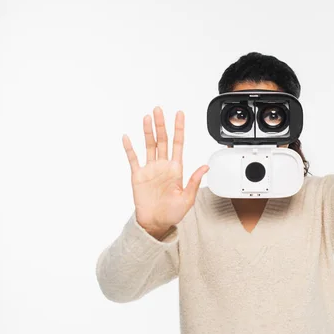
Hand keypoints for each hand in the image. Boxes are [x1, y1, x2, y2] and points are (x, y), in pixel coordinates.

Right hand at [122, 107, 208, 236]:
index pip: (178, 144)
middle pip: (162, 140)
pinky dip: (130, 148)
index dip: (179, 129)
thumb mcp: (187, 199)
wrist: (155, 223)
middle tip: (159, 110)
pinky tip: (127, 137)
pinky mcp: (138, 175)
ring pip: (149, 145)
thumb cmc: (172, 213)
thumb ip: (194, 181)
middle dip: (161, 124)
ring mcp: (150, 169)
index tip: (179, 114)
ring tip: (147, 118)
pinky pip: (133, 159)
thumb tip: (206, 167)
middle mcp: (163, 166)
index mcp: (176, 169)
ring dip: (147, 131)